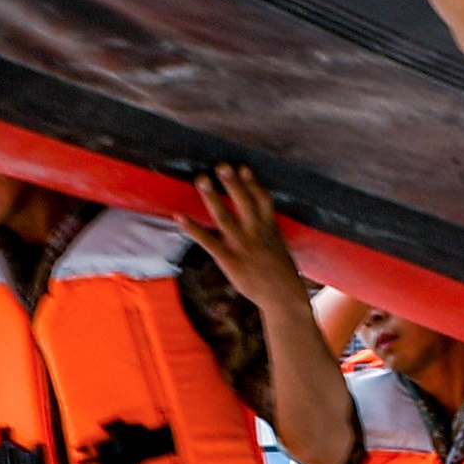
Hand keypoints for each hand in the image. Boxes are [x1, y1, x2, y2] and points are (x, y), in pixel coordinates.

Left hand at [189, 165, 305, 300]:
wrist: (283, 298)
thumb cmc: (282, 274)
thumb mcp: (279, 247)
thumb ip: (269, 232)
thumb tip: (263, 221)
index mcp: (270, 228)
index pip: (262, 199)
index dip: (252, 183)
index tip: (243, 167)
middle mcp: (256, 232)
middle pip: (243, 202)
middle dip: (232, 183)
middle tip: (221, 165)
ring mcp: (242, 245)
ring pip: (224, 216)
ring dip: (212, 197)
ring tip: (202, 179)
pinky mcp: (229, 259)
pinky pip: (207, 241)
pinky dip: (192, 228)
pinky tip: (179, 216)